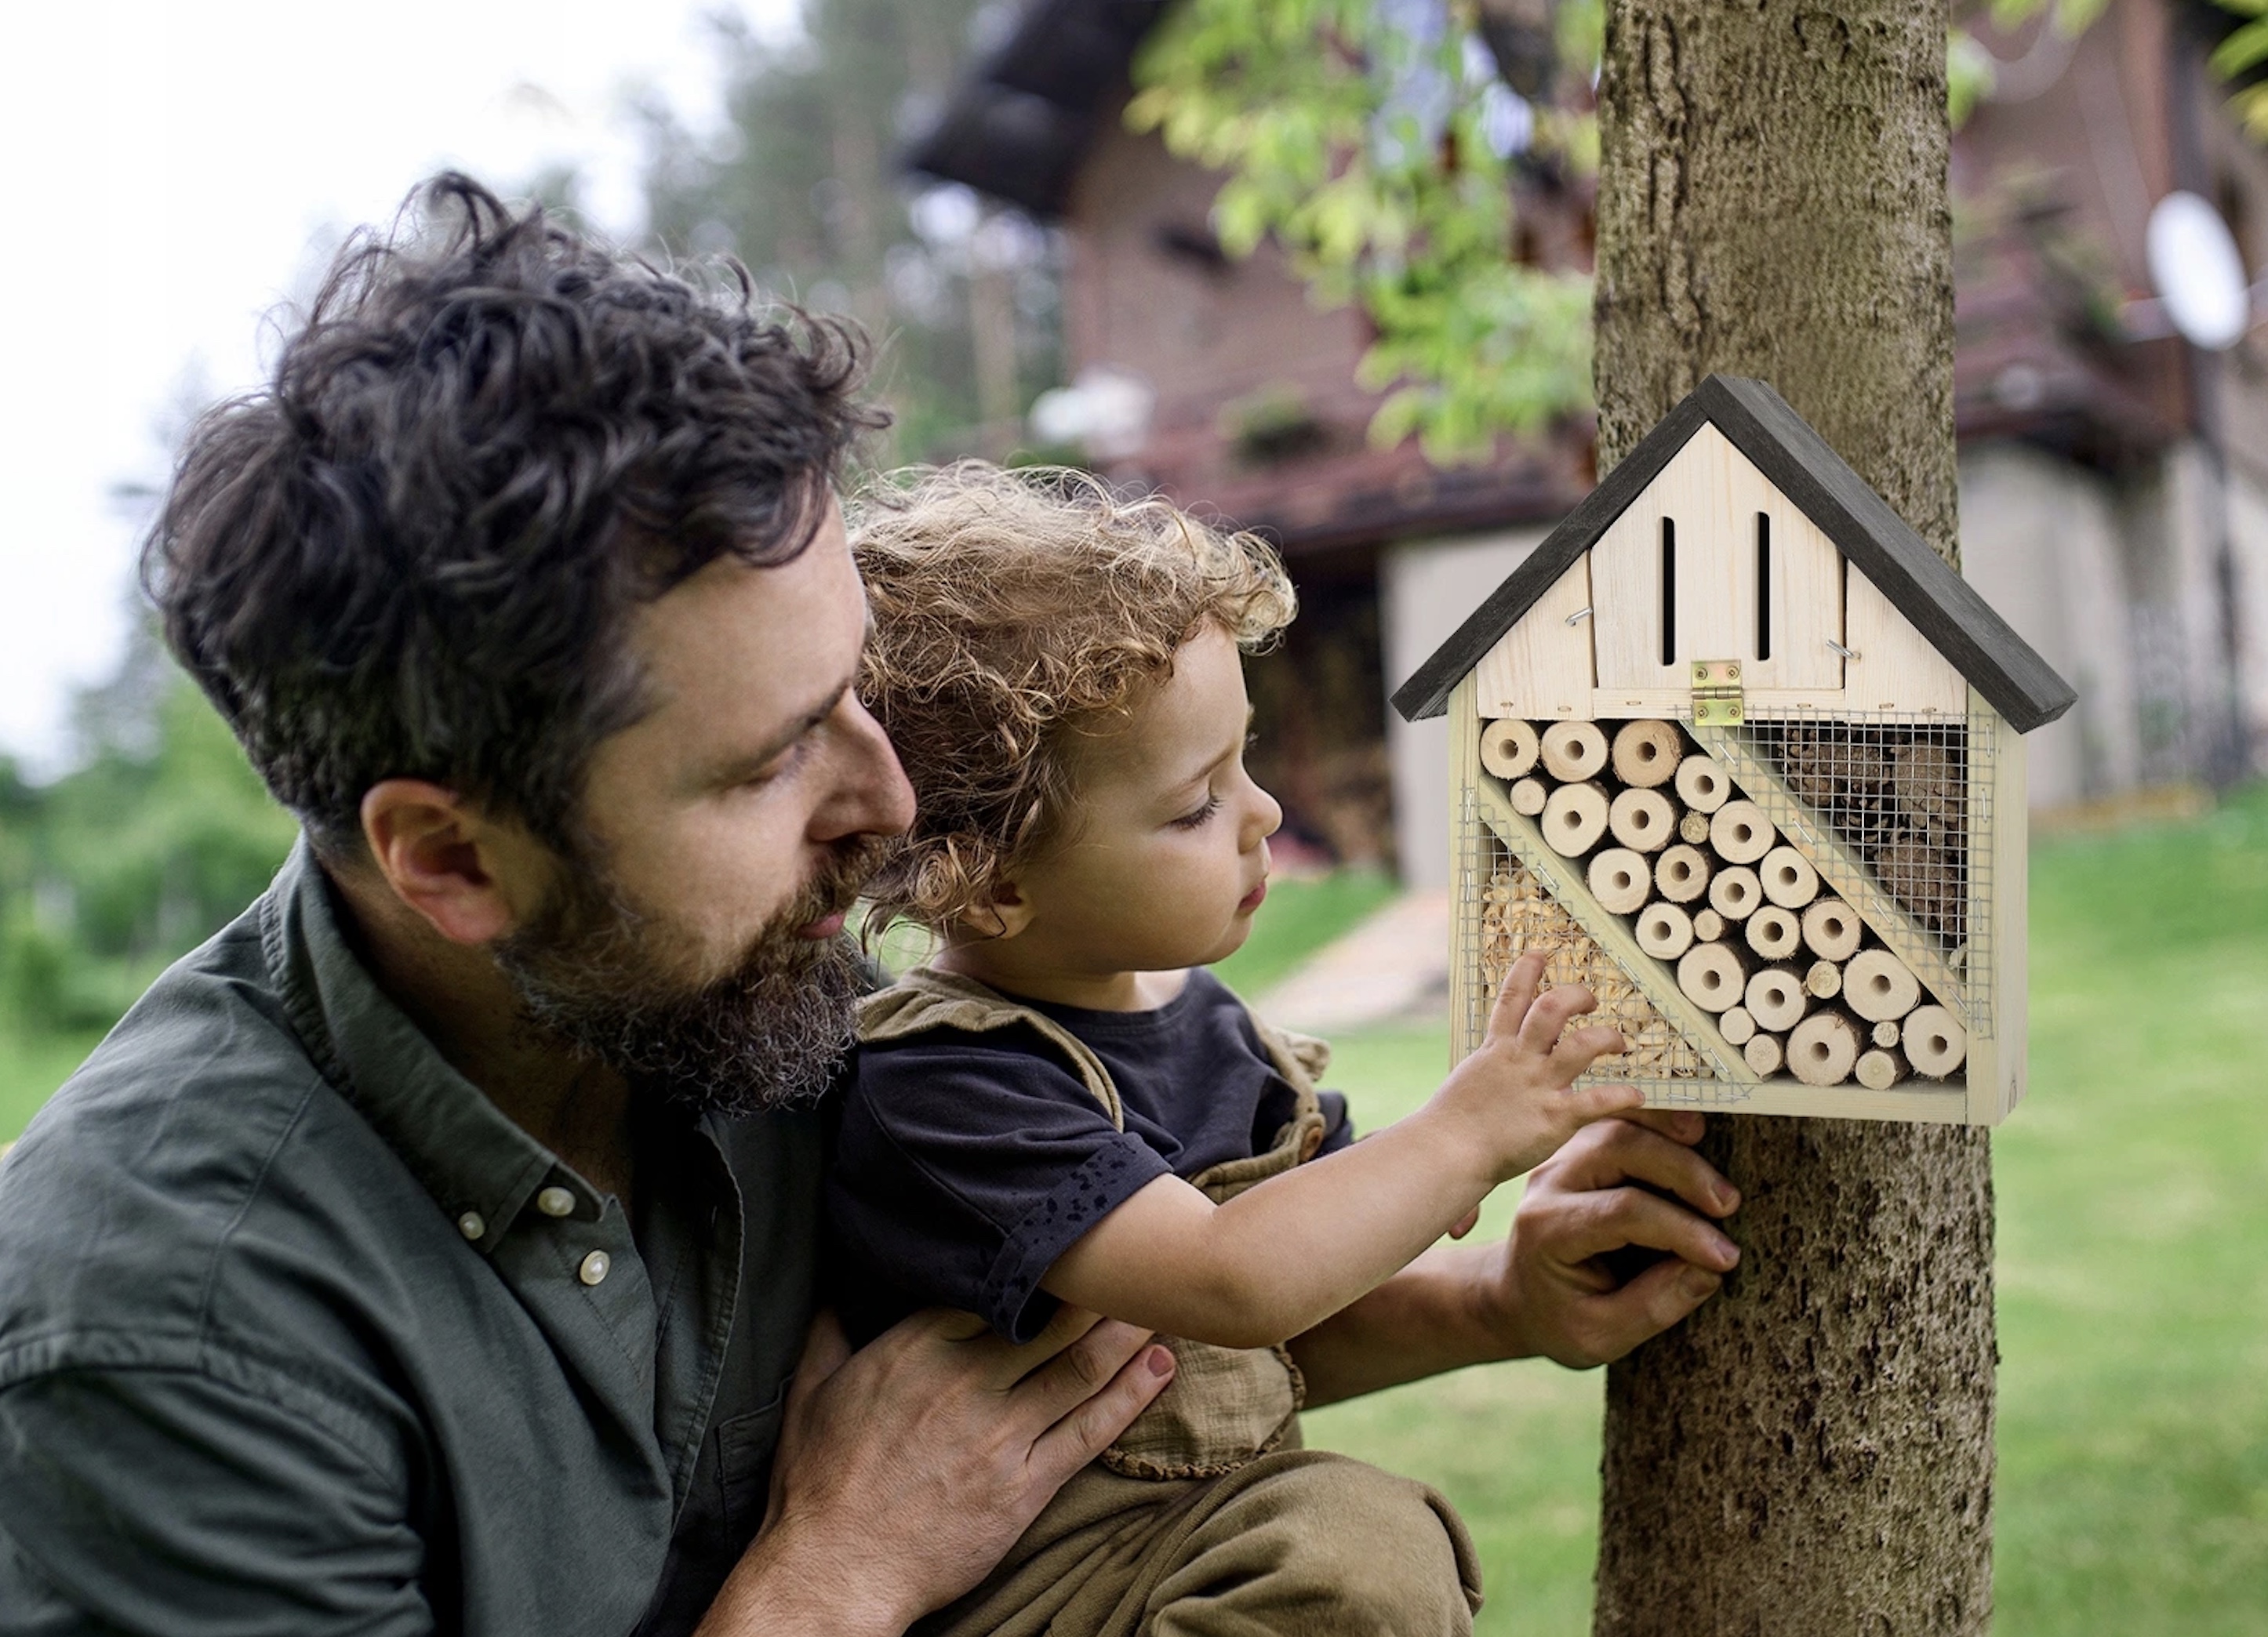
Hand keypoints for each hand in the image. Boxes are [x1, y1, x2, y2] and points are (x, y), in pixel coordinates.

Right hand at [699, 1305, 1173, 1636]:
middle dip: (1097, 1288)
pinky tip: (1160, 1366)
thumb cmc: (818, 1484)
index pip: (991, 1288)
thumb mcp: (810, 1394)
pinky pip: (1091, 1429)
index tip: (1067, 1244)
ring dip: (1126, 1331)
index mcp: (916, 1348)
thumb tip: (832, 1288)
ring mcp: (1001, 1433)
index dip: (1036, 1264)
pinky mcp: (1026, 1484)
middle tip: (1134, 1260)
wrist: (838, 1569)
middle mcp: (966, 1380)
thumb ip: (827, 1333)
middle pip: (1049, 1319)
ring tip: (1161, 1300)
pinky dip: (1132, 1395)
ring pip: (1080, 1366)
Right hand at [1433, 951, 1645, 1184]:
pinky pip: (1595, 1100)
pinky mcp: (1554, 1117)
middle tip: (1590, 1001)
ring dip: (1606, 1037)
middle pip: (1551, 1009)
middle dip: (1575, 996)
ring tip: (1618, 1042)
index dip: (1527, 971)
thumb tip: (1502, 1062)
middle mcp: (1520, 1060)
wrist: (1447, 1152)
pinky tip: (1637, 1097)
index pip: (1512, 997)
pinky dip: (1620, 1096)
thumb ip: (1494, 1067)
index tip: (1541, 954)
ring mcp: (1538, 1086)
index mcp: (1496, 1049)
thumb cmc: (1454, 1123)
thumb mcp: (1472, 1080)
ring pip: (1580, 1046)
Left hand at [1492, 1108, 1741, 1367]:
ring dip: (1674, 1142)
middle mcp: (1550, 1184)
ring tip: (1717, 1175)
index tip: (1725, 1257)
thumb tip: (1710, 1271)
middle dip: (1683, 1172)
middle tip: (1730, 1204)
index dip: (1682, 1230)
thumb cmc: (1560, 1318)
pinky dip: (1658, 1125)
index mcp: (1548, 1230)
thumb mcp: (1601, 1336)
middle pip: (1618, 1150)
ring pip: (1620, 1126)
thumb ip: (1654, 1305)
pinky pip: (1619, 1122)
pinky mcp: (1579, 1151)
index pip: (1623, 1212)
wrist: (1518, 1296)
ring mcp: (1562, 1160)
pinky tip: (1694, 1140)